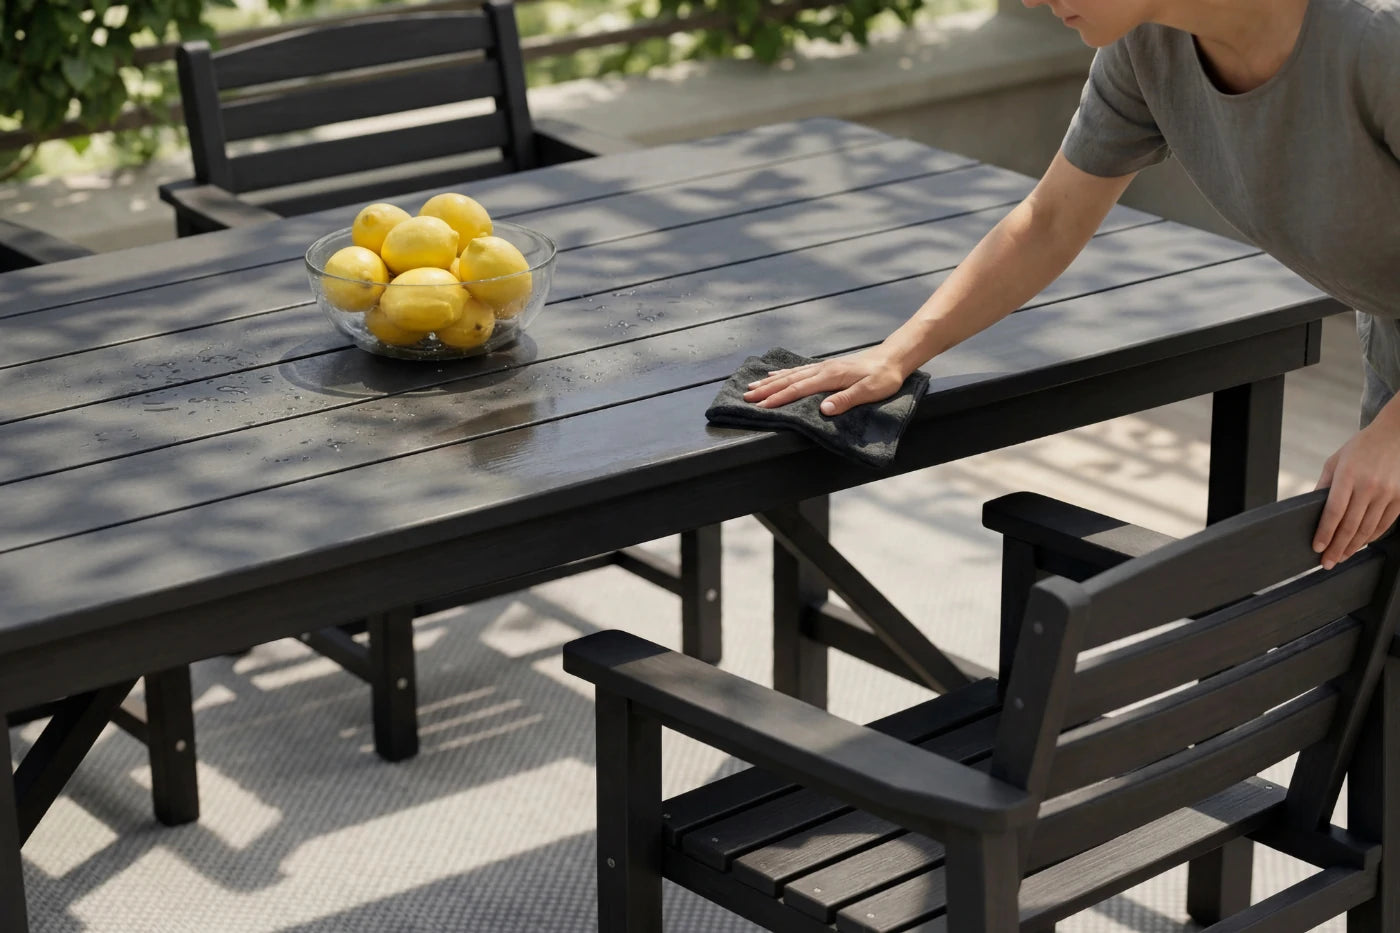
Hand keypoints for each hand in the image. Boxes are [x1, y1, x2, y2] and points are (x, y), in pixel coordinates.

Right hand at [742, 347, 909, 415]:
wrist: (894, 357)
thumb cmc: (885, 376)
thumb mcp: (870, 390)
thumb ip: (847, 400)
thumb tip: (824, 410)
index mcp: (830, 376)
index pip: (799, 389)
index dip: (779, 399)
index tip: (761, 407)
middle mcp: (823, 369)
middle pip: (789, 380)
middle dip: (766, 390)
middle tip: (746, 397)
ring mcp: (823, 367)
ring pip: (791, 374)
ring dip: (771, 382)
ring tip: (753, 387)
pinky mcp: (827, 367)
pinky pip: (799, 370)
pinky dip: (784, 373)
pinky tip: (775, 375)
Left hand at [1312, 422, 1399, 568]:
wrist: (1396, 435)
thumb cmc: (1362, 447)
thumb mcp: (1336, 461)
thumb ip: (1324, 485)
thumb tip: (1311, 508)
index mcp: (1347, 476)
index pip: (1333, 512)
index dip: (1325, 533)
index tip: (1317, 548)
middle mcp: (1368, 486)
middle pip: (1350, 526)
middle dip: (1336, 548)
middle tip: (1327, 563)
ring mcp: (1387, 493)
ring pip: (1367, 529)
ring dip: (1353, 547)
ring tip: (1341, 557)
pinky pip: (1383, 524)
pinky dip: (1370, 537)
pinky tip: (1360, 544)